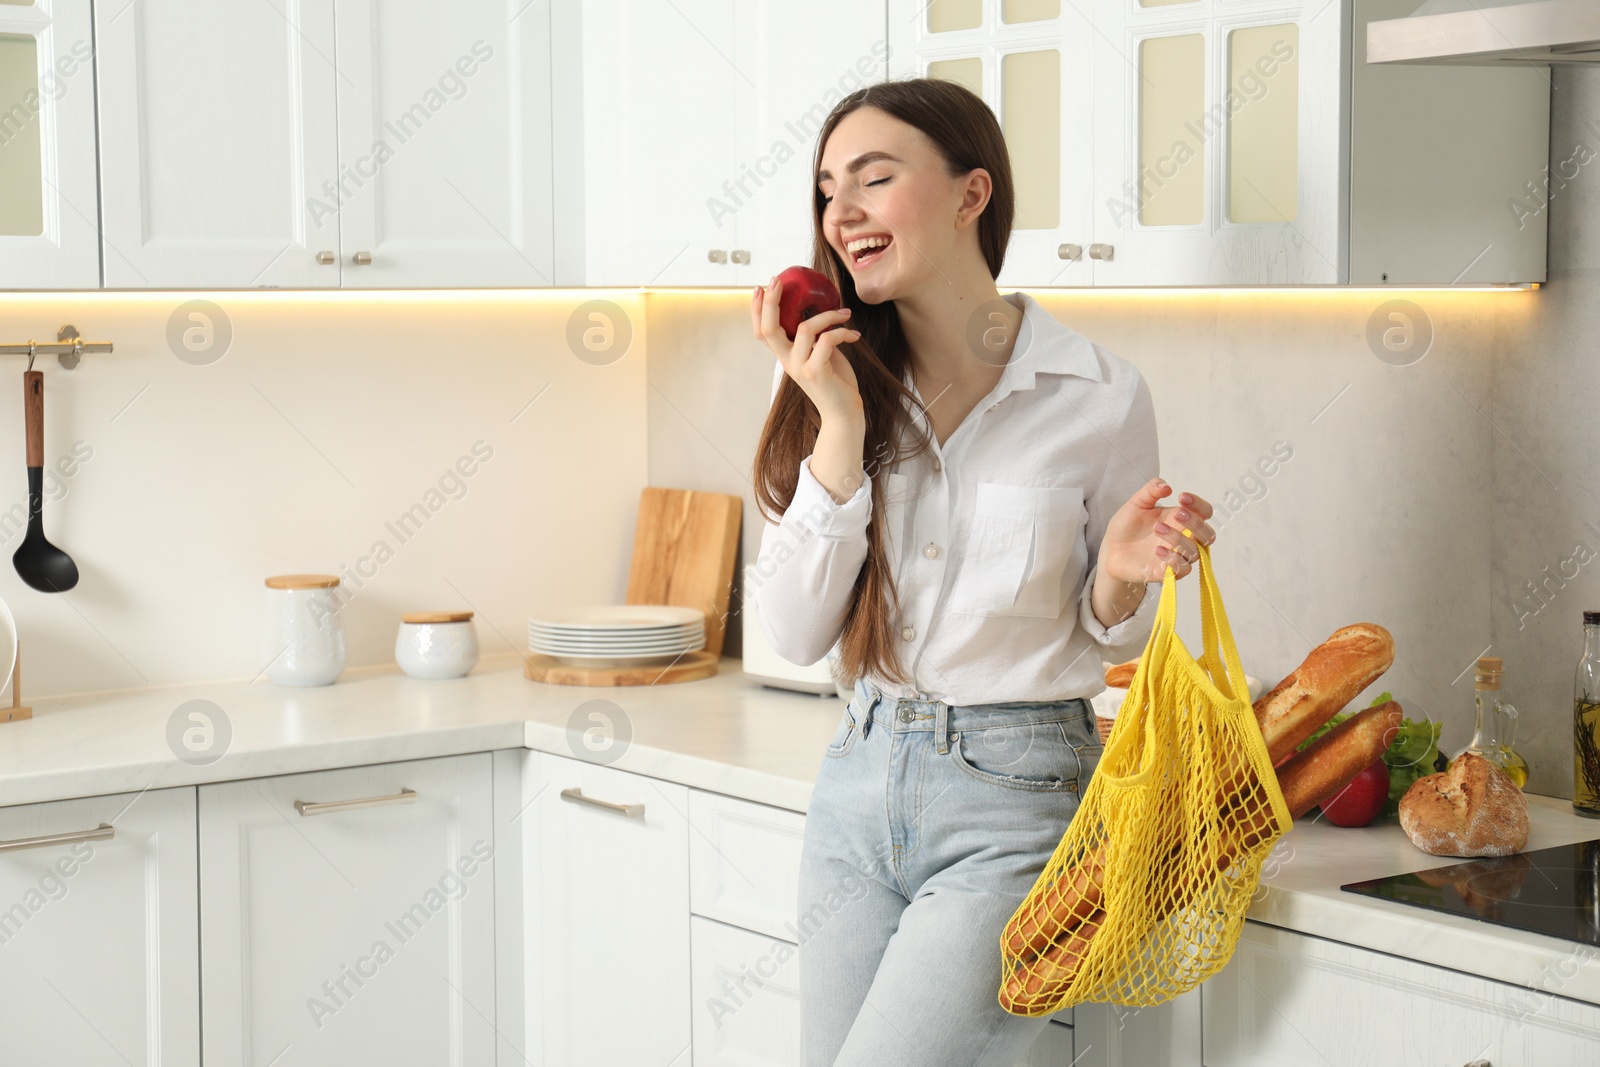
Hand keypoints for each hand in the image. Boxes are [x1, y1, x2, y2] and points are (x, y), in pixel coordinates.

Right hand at [752, 278, 861, 422]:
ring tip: (845, 313)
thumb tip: (819, 312)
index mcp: (785, 357)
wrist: (844, 414)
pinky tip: (854, 335)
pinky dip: (842, 332)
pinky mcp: (816, 373)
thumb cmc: (835, 382)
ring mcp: (800, 368)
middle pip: (769, 328)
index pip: (761, 332)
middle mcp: (787, 362)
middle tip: (778, 280)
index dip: (757, 310)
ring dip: (828, 315)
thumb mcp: (821, 355)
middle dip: (772, 301)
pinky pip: (826, 340)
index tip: (760, 287)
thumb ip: (814, 338)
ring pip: (804, 328)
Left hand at [1098, 478, 1215, 582]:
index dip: (1199, 505)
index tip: (1182, 497)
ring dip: (1179, 538)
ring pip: (1195, 552)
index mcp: (1180, 519)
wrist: (1111, 548)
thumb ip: (1151, 491)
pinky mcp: (1166, 572)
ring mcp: (1177, 556)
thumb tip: (1166, 486)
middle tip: (1176, 513)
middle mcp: (1183, 538)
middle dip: (1196, 523)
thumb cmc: (1127, 526)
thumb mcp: (1136, 503)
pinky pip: (1183, 569)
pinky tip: (1157, 550)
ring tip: (1157, 528)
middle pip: (1208, 535)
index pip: (1205, 513)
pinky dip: (1173, 559)